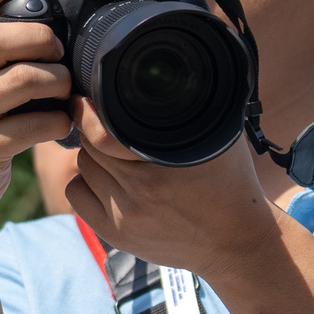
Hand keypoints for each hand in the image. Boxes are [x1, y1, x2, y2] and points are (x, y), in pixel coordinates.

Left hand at [64, 97, 284, 280]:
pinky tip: (105, 178)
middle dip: (93, 131)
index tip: (86, 99)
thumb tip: (174, 70)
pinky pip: (76, 196)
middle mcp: (138, 190)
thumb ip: (192, 107)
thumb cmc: (231, 183)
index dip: (87, 110)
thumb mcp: (219, 137)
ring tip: (114, 153)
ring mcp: (124, 215)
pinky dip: (85, 182)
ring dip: (93, 156)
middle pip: (88, 146)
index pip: (98, 131)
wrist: (237, 243)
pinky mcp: (116, 234)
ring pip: (83, 168)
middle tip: (105, 124)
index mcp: (159, 163)